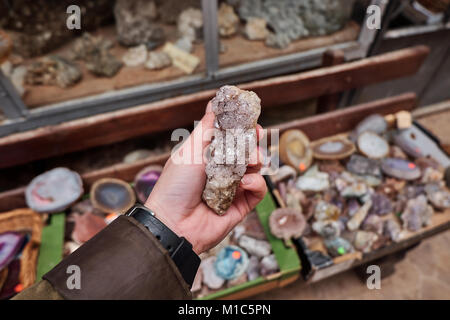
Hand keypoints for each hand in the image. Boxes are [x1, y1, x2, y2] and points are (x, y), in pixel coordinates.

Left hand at [145, 102, 266, 253]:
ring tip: (249, 161)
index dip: (243, 128)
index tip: (250, 119)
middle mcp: (223, 171)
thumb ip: (207, 128)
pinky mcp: (242, 205)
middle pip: (248, 151)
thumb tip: (214, 103)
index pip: (232, 138)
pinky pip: (259, 190)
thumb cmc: (175, 186)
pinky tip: (244, 183)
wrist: (174, 222)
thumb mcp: (190, 150)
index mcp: (209, 156)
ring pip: (257, 168)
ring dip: (256, 160)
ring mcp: (234, 188)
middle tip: (257, 135)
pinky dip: (256, 183)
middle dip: (254, 141)